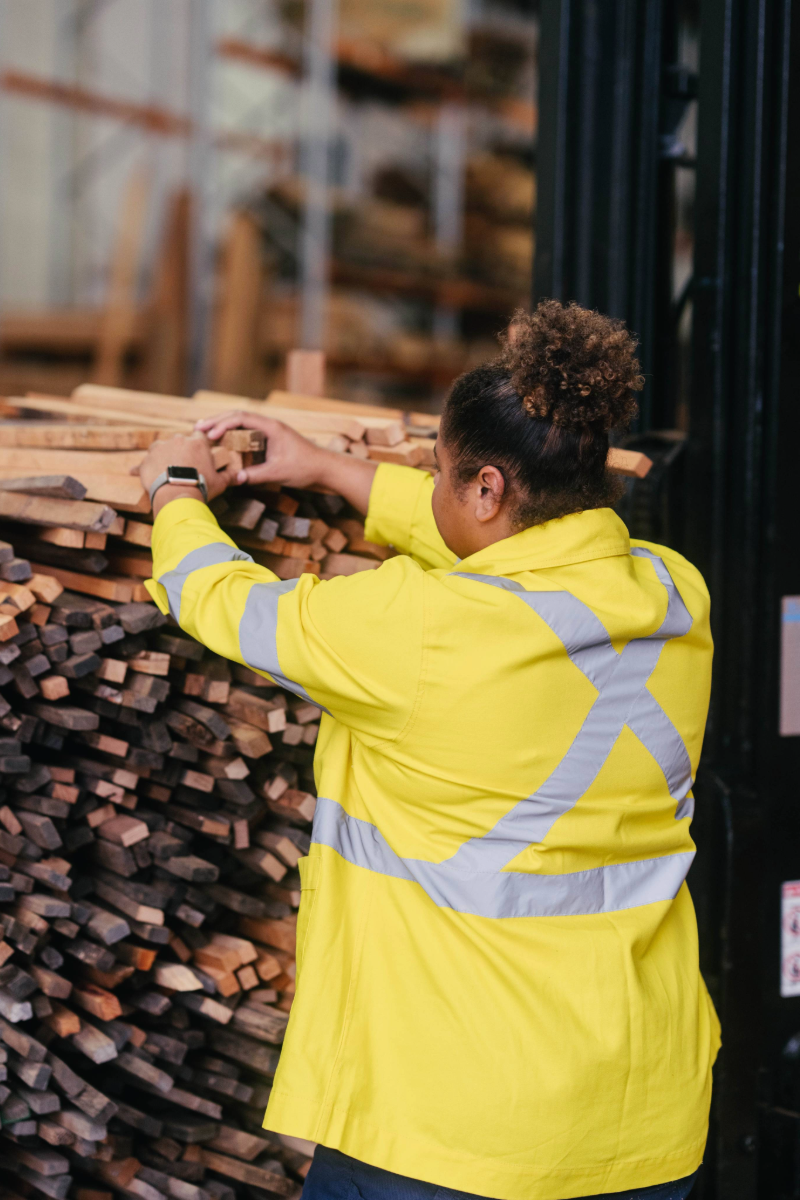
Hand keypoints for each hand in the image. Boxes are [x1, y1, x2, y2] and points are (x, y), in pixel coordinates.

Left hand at [136, 432, 237, 513]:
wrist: (178, 496)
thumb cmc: (201, 487)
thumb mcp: (220, 482)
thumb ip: (229, 476)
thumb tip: (241, 477)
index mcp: (197, 443)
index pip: (200, 435)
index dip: (199, 444)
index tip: (198, 453)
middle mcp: (178, 440)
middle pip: (179, 441)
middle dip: (180, 452)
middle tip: (183, 467)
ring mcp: (160, 448)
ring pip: (161, 448)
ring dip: (162, 457)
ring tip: (165, 472)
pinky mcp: (147, 460)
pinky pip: (143, 463)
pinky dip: (143, 468)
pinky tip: (139, 475)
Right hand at [195, 411, 328, 488]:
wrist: (325, 469)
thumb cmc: (305, 468)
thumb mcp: (278, 473)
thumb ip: (256, 475)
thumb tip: (235, 479)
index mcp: (271, 427)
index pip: (242, 418)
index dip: (223, 424)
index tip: (210, 434)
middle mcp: (269, 425)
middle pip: (238, 417)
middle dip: (218, 421)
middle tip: (199, 428)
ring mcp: (270, 432)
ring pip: (242, 424)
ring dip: (224, 427)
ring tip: (206, 432)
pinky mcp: (271, 441)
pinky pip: (248, 434)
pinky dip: (234, 436)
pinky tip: (224, 442)